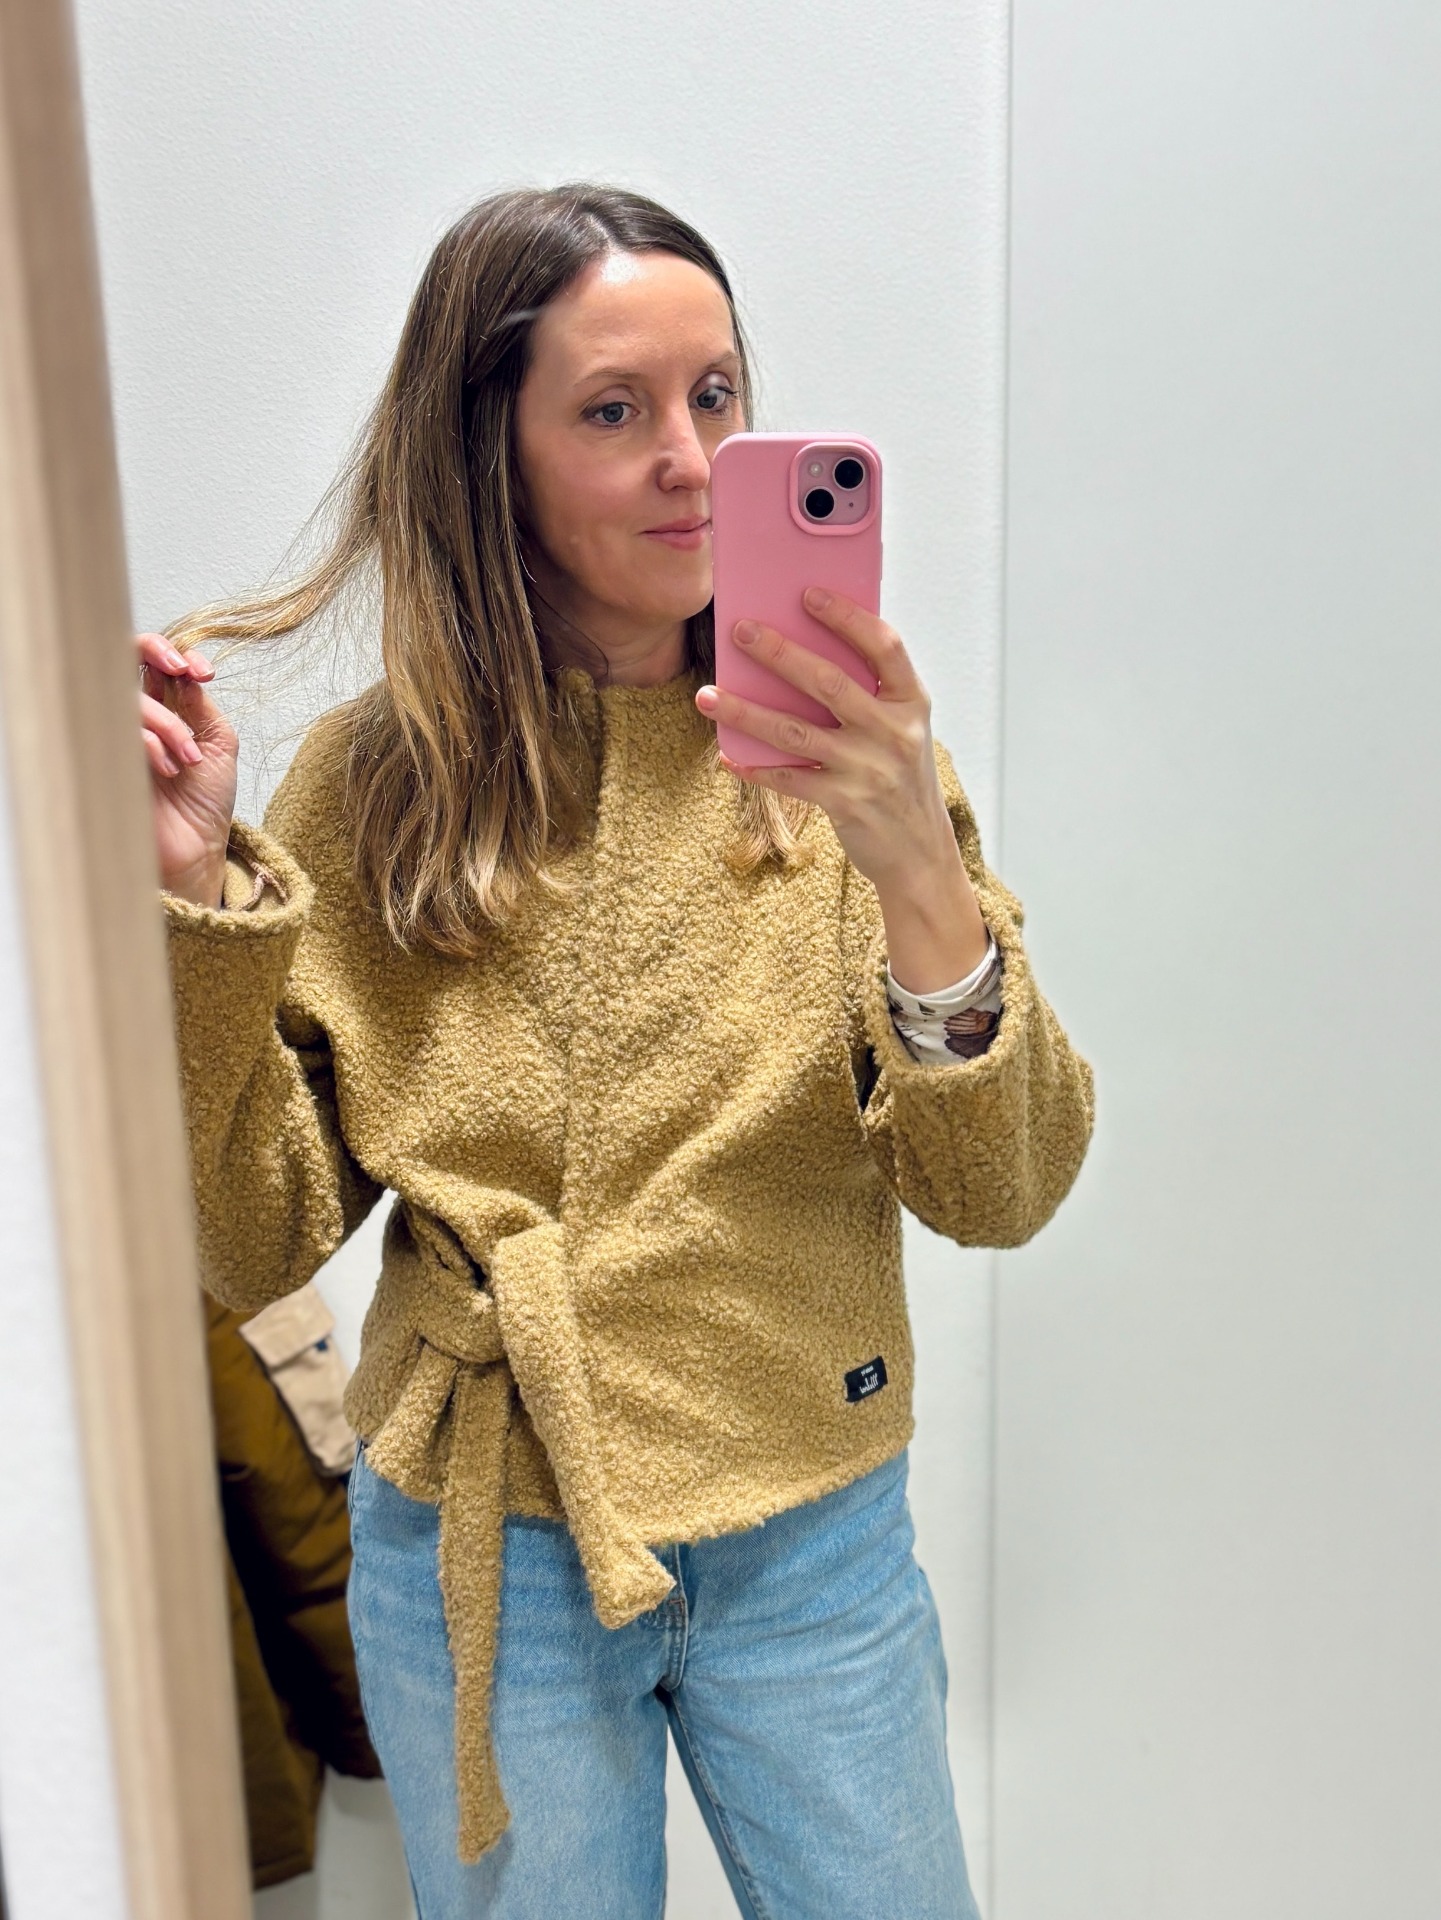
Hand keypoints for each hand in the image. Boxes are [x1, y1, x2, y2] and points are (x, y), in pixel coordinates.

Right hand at [136, 633, 237, 905]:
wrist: (194, 850)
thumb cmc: (205, 802)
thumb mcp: (219, 743)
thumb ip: (202, 706)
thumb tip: (186, 672)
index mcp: (166, 708)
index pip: (155, 661)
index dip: (176, 653)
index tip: (203, 673)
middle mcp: (138, 715)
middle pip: (123, 658)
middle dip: (154, 650)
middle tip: (183, 671)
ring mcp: (118, 734)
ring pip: (129, 698)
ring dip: (168, 724)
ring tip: (189, 758)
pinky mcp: (105, 755)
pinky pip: (120, 730)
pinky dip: (151, 744)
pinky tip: (169, 770)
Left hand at [696, 589, 958, 884]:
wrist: (918, 851)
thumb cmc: (901, 778)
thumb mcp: (901, 730)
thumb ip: (869, 695)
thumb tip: (803, 650)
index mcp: (911, 703)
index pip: (884, 646)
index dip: (847, 617)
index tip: (808, 594)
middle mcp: (893, 733)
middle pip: (829, 682)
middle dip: (780, 653)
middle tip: (741, 630)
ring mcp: (868, 769)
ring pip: (794, 731)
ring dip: (745, 711)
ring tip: (708, 695)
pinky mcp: (844, 802)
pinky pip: (787, 778)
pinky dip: (754, 766)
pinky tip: (727, 755)